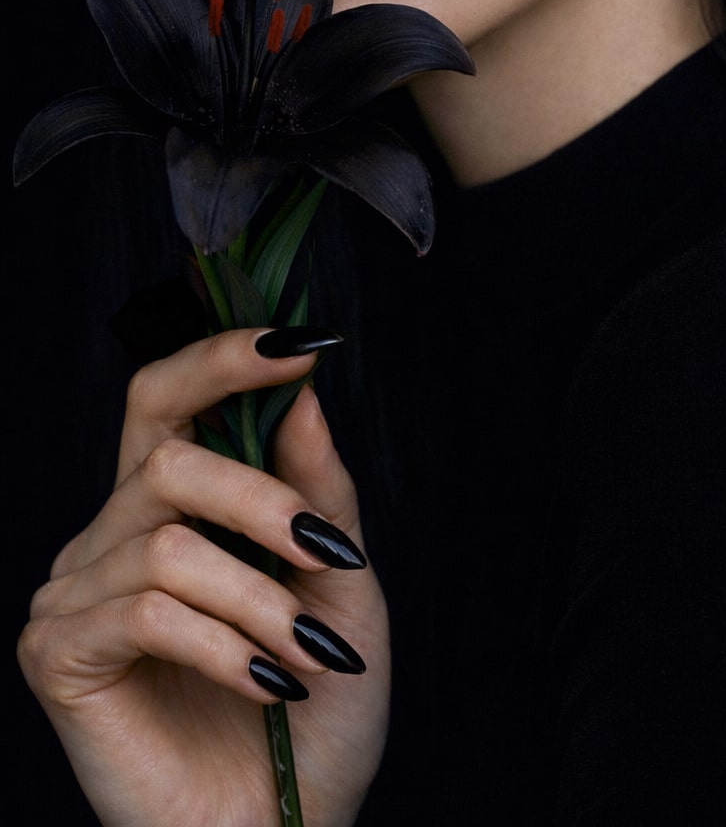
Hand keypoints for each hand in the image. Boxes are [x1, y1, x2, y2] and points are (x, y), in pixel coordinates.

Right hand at [18, 330, 389, 826]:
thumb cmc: (314, 710)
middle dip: (262, 499)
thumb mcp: (338, 585)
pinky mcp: (58, 657)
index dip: (224, 357)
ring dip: (259, 598)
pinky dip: (224, 645)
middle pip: (166, 456)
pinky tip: (266, 683)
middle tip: (329, 557)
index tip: (299, 344)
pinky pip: (142, 611)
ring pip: (168, 542)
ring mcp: (76, 594)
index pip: (169, 396)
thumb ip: (318, 489)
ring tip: (309, 656)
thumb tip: (303, 395)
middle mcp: (114, 535)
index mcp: (174, 505)